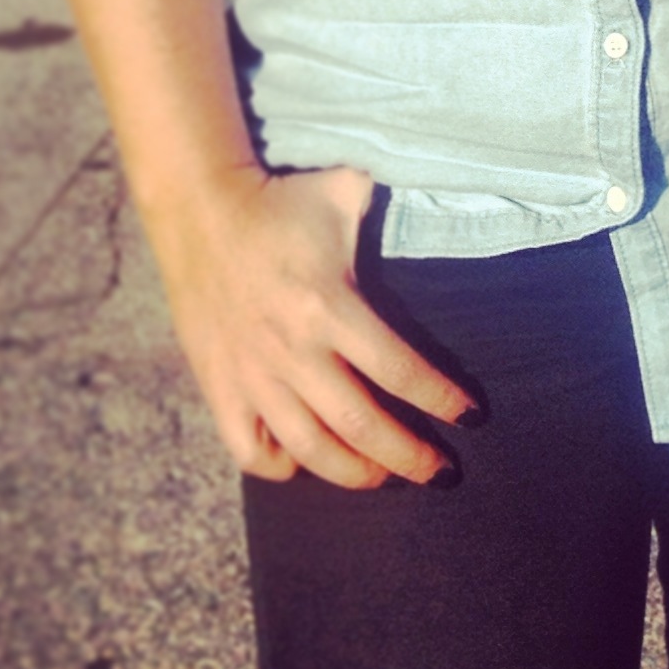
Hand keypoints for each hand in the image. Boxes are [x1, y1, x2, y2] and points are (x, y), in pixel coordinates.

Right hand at [143, 160, 475, 489]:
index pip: (399, 370)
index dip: (441, 399)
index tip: (470, 416)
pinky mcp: (218, 386)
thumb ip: (390, 204)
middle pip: (362, 425)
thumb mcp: (343, 191)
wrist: (198, 208)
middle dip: (409, 457)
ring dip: (356, 473)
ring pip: (310, 450)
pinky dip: (281, 466)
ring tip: (385, 478)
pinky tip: (305, 461)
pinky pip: (250, 450)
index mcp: (329, 306)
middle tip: (439, 472)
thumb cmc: (280, 201)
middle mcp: (292, 351)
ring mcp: (252, 375)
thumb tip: (437, 195)